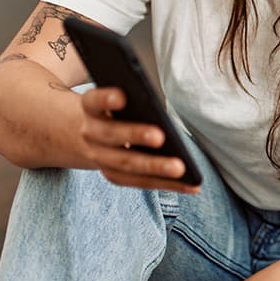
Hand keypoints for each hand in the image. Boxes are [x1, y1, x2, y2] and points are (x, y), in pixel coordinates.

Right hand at [77, 86, 198, 192]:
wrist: (94, 131)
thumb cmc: (119, 106)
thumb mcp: (122, 95)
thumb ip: (135, 96)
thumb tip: (158, 103)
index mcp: (90, 107)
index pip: (94, 100)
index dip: (105, 99)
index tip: (121, 97)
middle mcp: (90, 133)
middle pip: (111, 135)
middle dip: (135, 135)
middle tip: (160, 137)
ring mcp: (99, 157)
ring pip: (125, 164)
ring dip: (154, 167)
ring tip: (180, 169)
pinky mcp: (114, 174)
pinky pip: (138, 181)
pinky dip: (165, 184)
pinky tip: (189, 185)